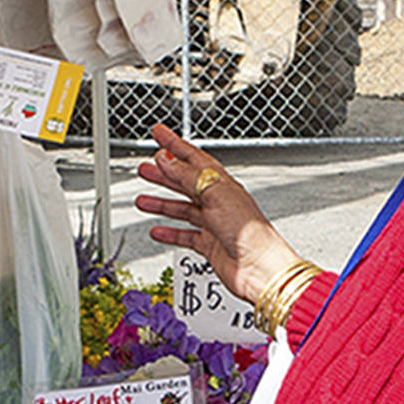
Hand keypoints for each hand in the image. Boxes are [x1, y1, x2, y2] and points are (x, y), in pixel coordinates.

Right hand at [136, 124, 300, 305]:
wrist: (260, 269)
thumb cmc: (250, 233)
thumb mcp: (216, 196)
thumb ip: (188, 177)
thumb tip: (167, 159)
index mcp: (222, 184)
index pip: (194, 158)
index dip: (175, 144)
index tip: (159, 134)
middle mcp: (218, 202)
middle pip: (185, 183)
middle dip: (163, 174)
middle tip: (144, 167)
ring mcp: (214, 223)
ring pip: (182, 209)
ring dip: (162, 203)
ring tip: (142, 199)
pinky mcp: (210, 244)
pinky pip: (185, 235)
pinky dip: (170, 232)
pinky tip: (157, 230)